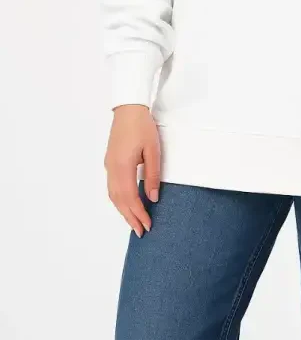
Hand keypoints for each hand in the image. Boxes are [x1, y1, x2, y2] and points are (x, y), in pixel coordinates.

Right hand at [104, 105, 160, 236]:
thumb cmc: (143, 126)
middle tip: (140, 232)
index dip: (138, 214)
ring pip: (113, 195)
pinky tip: (126, 204)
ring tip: (134, 222)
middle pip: (119, 200)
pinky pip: (112, 187)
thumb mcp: (153, 150)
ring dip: (123, 211)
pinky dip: (119, 200)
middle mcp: (112, 169)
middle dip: (130, 217)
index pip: (129, 198)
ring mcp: (109, 166)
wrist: (128, 108)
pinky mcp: (109, 162)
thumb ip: (153, 175)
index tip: (146, 226)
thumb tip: (152, 198)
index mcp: (122, 167)